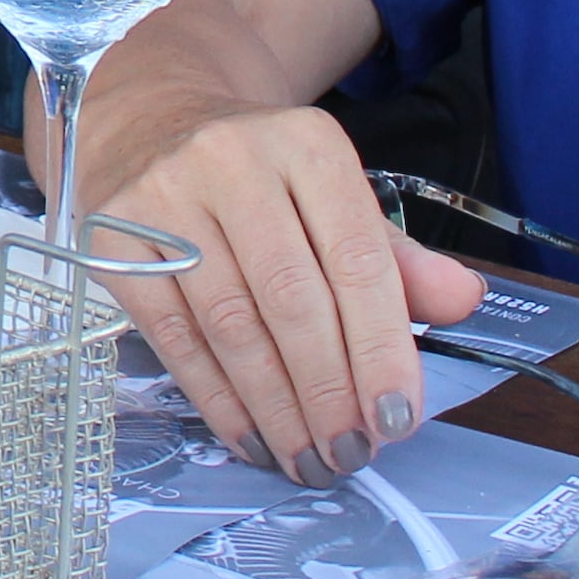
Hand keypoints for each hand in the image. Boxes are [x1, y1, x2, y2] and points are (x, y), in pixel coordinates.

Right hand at [88, 101, 483, 479]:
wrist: (149, 122)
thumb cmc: (258, 175)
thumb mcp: (333, 194)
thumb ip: (397, 257)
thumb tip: (464, 300)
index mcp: (307, 145)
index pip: (356, 259)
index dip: (381, 348)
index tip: (397, 417)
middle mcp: (233, 161)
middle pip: (292, 300)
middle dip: (328, 392)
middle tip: (351, 452)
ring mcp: (165, 198)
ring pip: (232, 326)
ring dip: (277, 408)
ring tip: (308, 457)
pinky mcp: (114, 238)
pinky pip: (175, 338)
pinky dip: (219, 399)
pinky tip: (252, 435)